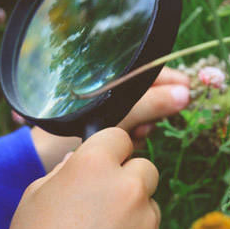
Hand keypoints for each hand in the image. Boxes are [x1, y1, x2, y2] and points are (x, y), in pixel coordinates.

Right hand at [0, 128, 165, 228]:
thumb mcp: (36, 194)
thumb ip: (65, 170)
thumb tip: (81, 159)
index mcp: (93, 165)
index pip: (120, 137)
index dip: (111, 150)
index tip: (107, 163)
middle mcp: (126, 187)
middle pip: (146, 168)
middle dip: (129, 180)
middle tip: (106, 203)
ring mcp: (145, 220)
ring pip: (150, 204)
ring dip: (134, 214)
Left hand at [31, 67, 189, 171]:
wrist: (42, 159)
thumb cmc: (70, 130)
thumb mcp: (115, 114)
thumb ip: (149, 103)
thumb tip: (185, 94)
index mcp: (106, 75)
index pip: (148, 69)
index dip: (169, 79)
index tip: (187, 90)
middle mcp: (109, 89)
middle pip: (149, 92)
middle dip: (154, 108)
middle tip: (149, 122)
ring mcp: (109, 107)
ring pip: (144, 112)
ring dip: (145, 124)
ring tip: (135, 135)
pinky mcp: (108, 126)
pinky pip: (134, 127)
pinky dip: (136, 135)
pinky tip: (130, 143)